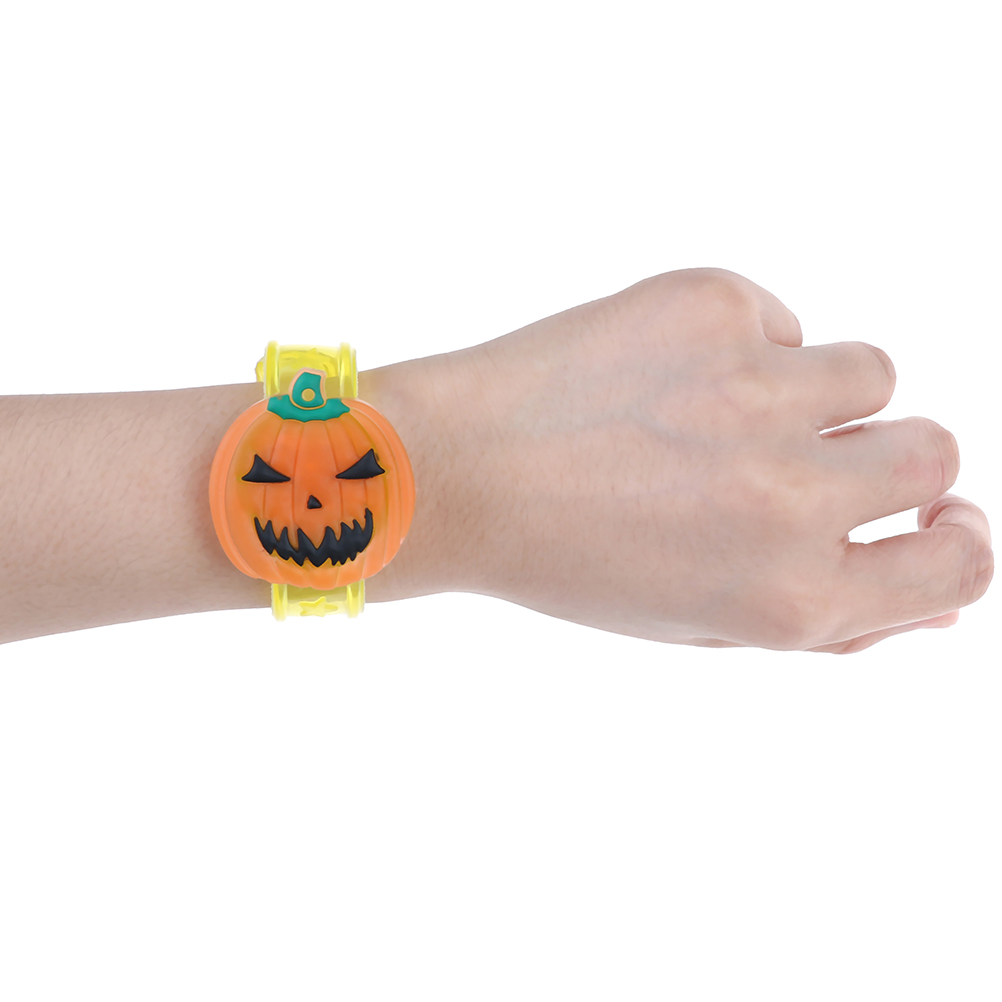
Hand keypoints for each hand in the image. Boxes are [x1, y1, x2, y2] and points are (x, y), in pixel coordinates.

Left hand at [363, 268, 992, 652]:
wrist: (456, 472)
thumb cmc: (568, 557)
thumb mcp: (698, 622)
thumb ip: (827, 623)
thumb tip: (936, 607)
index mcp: (785, 596)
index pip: (955, 571)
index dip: (956, 542)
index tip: (935, 521)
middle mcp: (785, 497)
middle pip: (931, 453)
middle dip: (883, 458)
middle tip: (801, 457)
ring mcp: (754, 390)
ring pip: (869, 371)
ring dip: (812, 395)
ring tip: (712, 413)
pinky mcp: (711, 305)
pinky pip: (779, 319)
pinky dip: (739, 346)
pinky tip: (659, 375)